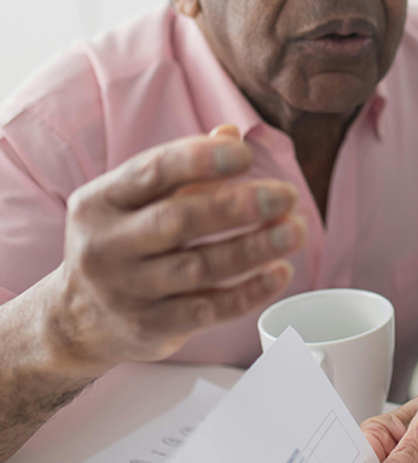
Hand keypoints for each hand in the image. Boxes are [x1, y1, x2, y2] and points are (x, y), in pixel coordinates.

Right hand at [47, 126, 305, 369]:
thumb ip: (185, 168)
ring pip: (198, 268)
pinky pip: (208, 310)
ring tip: (295, 231)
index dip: (201, 160)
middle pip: (178, 221)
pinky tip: (281, 272)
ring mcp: (126, 291)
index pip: (152, 172)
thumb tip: (230, 134)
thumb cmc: (125, 241)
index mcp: (102, 201)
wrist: (77, 320)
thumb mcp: (137, 200)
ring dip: (255, 248)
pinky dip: (249, 292)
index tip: (246, 154)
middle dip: (238, 206)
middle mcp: (106, 246)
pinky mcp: (150, 328)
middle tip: (287, 196)